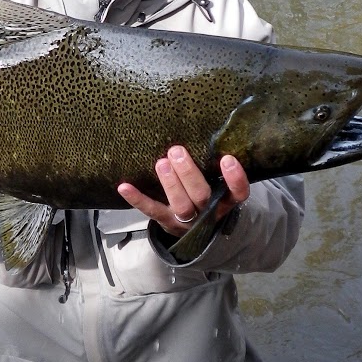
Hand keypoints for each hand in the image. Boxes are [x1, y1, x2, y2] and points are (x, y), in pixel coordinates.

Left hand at [117, 145, 248, 238]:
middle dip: (189, 173)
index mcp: (225, 202)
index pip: (237, 193)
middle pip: (201, 196)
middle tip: (176, 151)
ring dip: (170, 184)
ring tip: (161, 163)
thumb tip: (203, 129)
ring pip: (181, 205)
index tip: (227, 158)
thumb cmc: (209, 197)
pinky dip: (137, 199)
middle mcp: (208, 213)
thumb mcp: (219, 186)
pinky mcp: (166, 222)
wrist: (196, 232)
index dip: (234, 178)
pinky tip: (124, 187)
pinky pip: (151, 210)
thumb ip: (215, 167)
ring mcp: (187, 220)